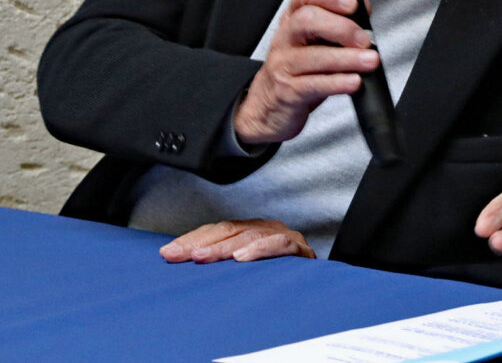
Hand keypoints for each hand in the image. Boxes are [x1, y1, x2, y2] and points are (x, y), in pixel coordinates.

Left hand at [159, 219, 315, 263]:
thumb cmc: (274, 278)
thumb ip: (220, 262)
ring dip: (224, 246)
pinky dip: (261, 249)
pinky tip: (243, 258)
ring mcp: (282, 236)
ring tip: (203, 257)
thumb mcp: (241, 268)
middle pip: (229, 230)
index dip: (192, 239)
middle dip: (200, 243)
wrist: (316, 290)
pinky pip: (280, 244)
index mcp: (249, 230)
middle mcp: (264, 229)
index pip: (216, 230)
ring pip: (250, 235)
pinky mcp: (299, 248)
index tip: (168, 253)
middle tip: (178, 255)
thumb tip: (181, 263)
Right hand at [234, 0, 376, 144]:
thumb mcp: (316, 41)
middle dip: (340, 27)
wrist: (269, 105)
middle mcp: (286, 38)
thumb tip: (364, 9)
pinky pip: (314, 84)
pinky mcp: (288, 91)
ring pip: (313, 55)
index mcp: (293, 20)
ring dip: (347, 57)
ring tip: (369, 60)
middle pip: (306, 20)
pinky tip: (354, 81)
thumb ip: (339, 23)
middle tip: (364, 39)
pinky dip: (338, 82)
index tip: (352, 4)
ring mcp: (284, 64)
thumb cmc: (299, 69)